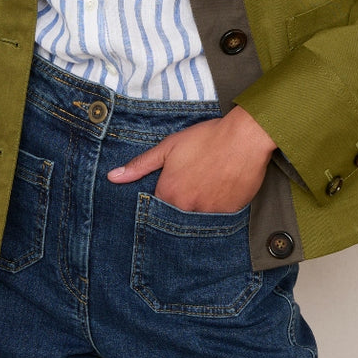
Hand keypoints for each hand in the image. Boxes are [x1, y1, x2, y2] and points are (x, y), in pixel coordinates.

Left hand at [107, 105, 275, 213]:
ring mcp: (210, 214)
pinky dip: (217, 208)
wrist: (245, 138)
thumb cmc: (206, 138)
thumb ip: (140, 165)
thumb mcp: (169, 147)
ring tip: (206, 186)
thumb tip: (112, 177)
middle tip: (192, 185)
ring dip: (198, 208)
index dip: (162, 197)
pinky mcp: (230, 214)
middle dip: (180, 205)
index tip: (171, 186)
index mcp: (169, 193)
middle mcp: (187, 208)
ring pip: (198, 219)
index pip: (156, 208)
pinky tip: (220, 190)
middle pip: (176, 217)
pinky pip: (218, 219)